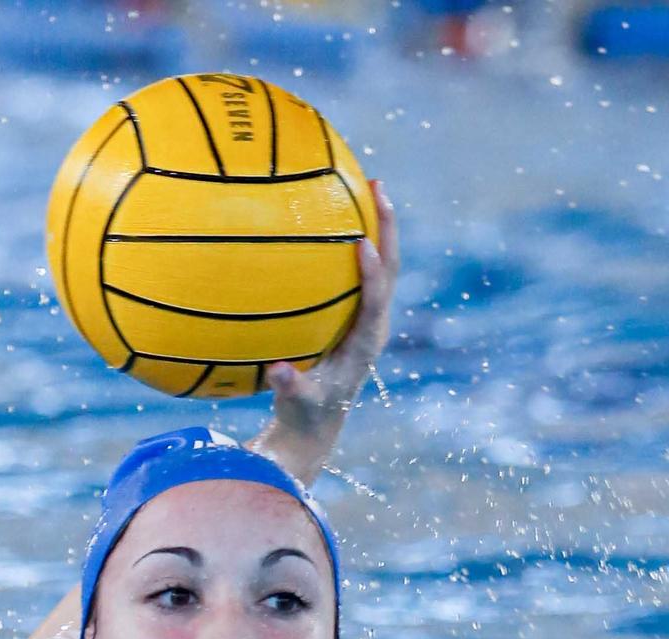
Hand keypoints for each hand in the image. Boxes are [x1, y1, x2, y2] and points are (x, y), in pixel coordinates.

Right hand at [251, 178, 399, 482]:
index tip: (362, 243)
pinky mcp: (359, 314)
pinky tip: (340, 215)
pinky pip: (364, 271)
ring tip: (369, 186)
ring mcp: (369, 318)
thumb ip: (290, 387)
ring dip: (380, 226)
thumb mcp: (296, 404)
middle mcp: (374, 326)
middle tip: (377, 186)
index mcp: (363, 344)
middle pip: (390, 270)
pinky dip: (360, 241)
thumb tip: (278, 371)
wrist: (318, 424)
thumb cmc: (303, 413)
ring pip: (382, 265)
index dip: (371, 273)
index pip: (374, 301)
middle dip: (387, 228)